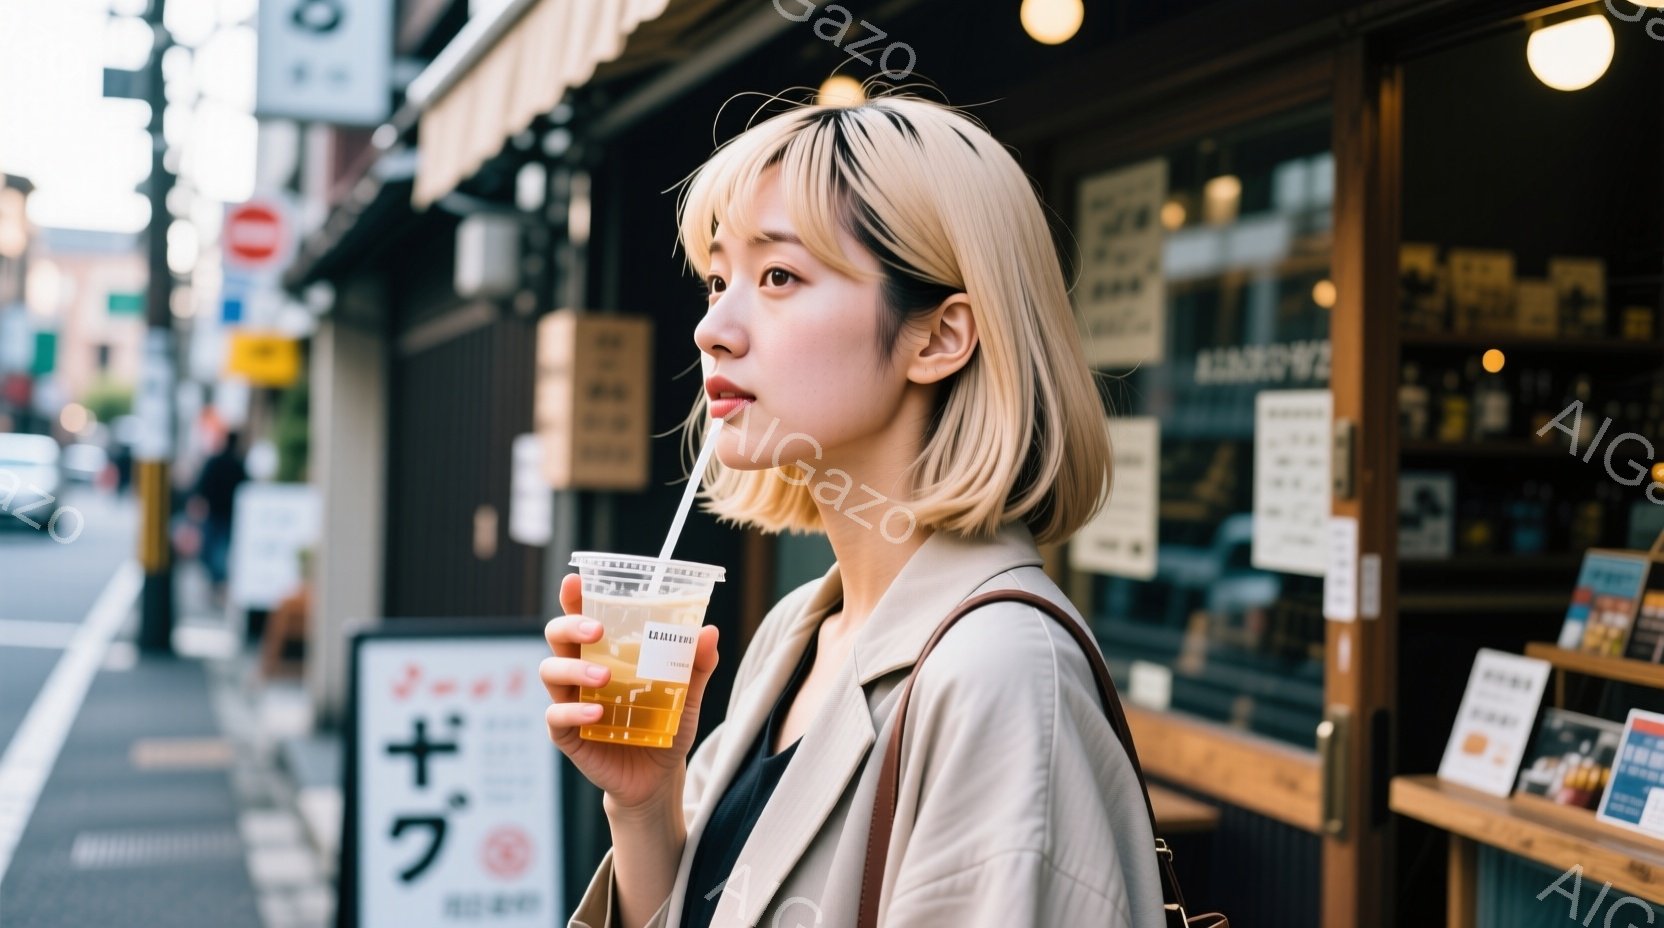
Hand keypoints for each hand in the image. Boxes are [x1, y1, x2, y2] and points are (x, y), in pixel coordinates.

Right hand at [541, 573, 720, 812]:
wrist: (658, 779)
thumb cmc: (665, 726)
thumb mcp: (687, 695)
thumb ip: (696, 665)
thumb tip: (709, 631)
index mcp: (604, 653)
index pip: (581, 617)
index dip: (574, 597)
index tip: (576, 580)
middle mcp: (581, 671)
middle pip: (556, 637)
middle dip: (570, 625)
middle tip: (598, 629)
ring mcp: (570, 701)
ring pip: (550, 671)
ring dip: (574, 667)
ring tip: (605, 676)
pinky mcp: (567, 734)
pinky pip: (556, 716)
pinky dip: (574, 711)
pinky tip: (597, 714)